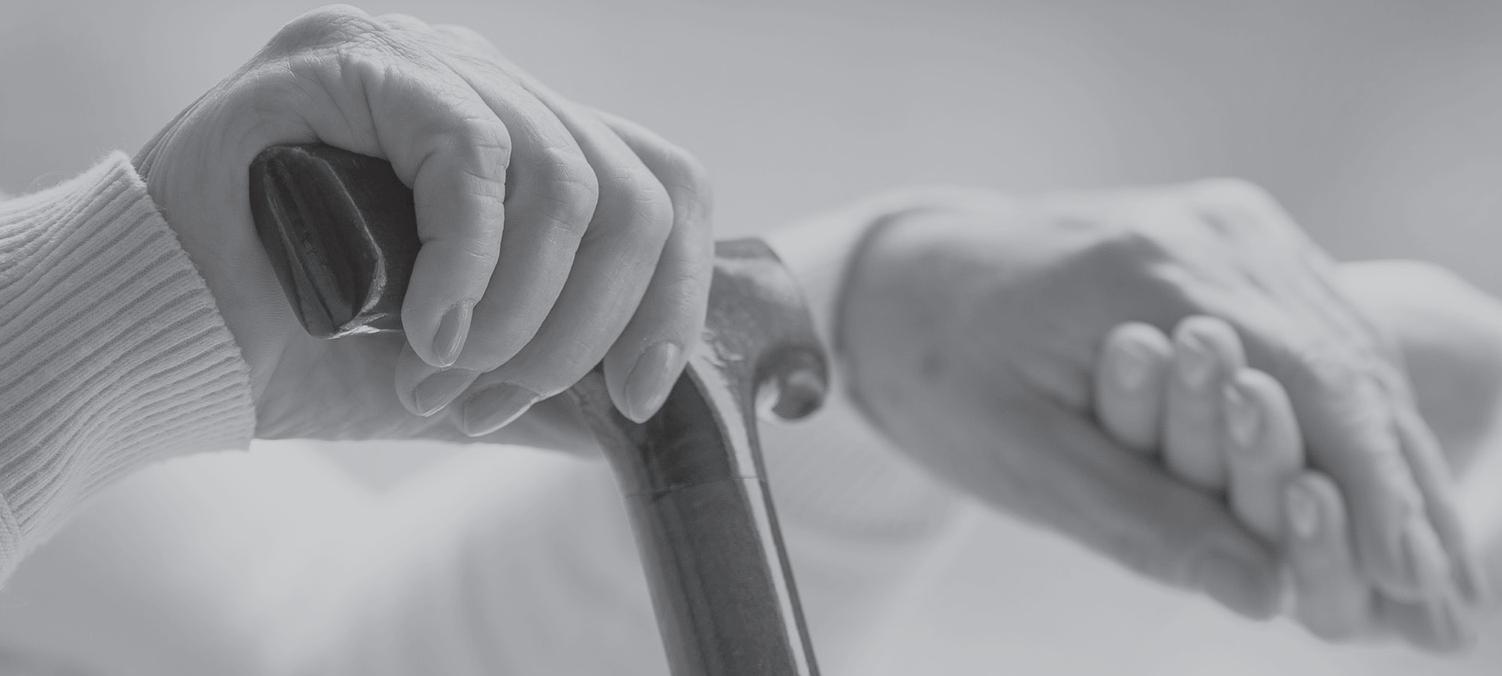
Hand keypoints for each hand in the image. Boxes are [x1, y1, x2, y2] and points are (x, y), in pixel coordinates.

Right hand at [133, 6, 711, 441]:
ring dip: (520, 314)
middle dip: (585, 329)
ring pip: (565, 179)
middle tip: (496, 402)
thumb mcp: (458, 373)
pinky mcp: (353, 61)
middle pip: (632, 188)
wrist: (160, 343)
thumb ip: (547, 380)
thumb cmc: (299, 350)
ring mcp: (420, 59)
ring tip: (444, 375)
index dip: (674, 294)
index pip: (657, 184)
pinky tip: (427, 332)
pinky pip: (472, 155)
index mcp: (519, 140)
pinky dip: (468, 267)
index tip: (637, 394)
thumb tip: (629, 417)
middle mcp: (482, 85)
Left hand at [835, 180, 1482, 617]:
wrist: (910, 274)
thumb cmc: (942, 367)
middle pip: (1347, 364)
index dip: (1368, 490)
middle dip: (1404, 487)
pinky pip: (1319, 327)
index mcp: (1150, 270)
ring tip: (1437, 563)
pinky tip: (1389, 480)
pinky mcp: (1233, 238)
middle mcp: (1211, 230)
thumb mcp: (1013, 452)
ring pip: (1348, 346)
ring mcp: (1229, 225)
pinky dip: (1358, 409)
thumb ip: (1135, 515)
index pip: (1304, 383)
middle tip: (1447, 603)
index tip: (1410, 582)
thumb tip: (1263, 595)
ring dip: (1396, 454)